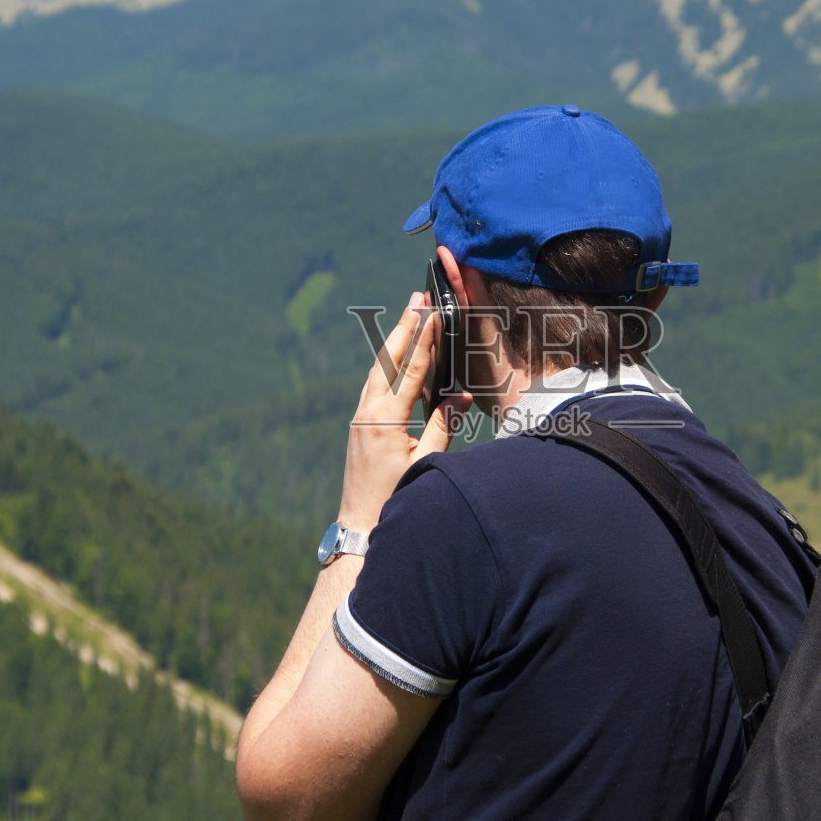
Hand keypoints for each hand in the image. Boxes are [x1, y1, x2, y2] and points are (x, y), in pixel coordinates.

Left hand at [337, 291, 470, 531]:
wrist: (359, 524)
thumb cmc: (396, 498)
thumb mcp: (426, 463)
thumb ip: (443, 426)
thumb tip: (460, 396)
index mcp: (384, 421)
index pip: (410, 371)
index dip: (424, 340)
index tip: (433, 312)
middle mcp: (367, 413)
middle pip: (388, 360)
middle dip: (404, 326)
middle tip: (417, 295)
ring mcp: (360, 417)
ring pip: (378, 369)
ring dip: (395, 340)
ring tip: (409, 313)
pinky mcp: (360, 424)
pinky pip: (375, 384)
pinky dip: (389, 363)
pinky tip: (397, 354)